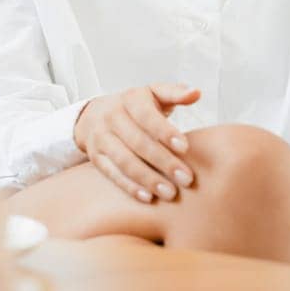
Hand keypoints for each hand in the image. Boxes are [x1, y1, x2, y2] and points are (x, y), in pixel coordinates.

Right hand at [73, 83, 200, 202]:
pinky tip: (148, 197)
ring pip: (124, 161)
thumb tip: (196, 93)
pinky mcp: (95, 156)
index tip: (185, 148)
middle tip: (186, 178)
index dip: (165, 132)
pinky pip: (112, 173)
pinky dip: (130, 187)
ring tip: (170, 193)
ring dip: (148, 178)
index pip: (147, 116)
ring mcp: (101, 138)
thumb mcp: (154, 93)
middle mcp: (112, 117)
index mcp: (130, 99)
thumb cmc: (135, 106)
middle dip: (163, 162)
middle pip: (137, 142)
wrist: (94, 114)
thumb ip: (175, 93)